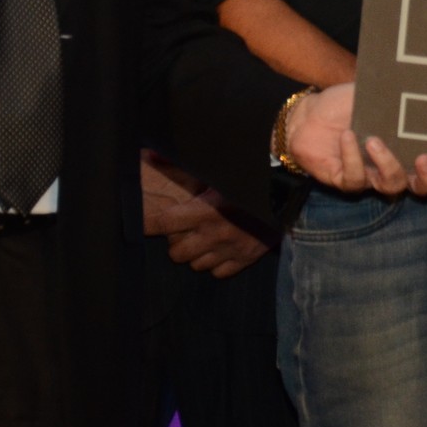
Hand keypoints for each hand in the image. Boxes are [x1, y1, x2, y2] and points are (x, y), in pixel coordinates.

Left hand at [142, 151, 268, 276]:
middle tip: (186, 229)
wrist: (287, 193)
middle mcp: (213, 234)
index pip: (162, 223)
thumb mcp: (215, 171)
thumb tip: (150, 153)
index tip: (138, 222)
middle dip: (177, 241)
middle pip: (175, 252)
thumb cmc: (248, 178)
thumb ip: (181, 166)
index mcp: (204, 211)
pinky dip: (216, 263)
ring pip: (196, 265)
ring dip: (196, 253)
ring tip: (204, 238)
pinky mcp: (245, 260)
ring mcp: (229, 250)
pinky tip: (221, 248)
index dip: (147, 224)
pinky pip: (218, 273)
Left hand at [286, 84, 426, 207]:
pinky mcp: (354, 184)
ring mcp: (390, 180)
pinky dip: (356, 157)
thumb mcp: (408, 90)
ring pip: (411, 189)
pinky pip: (360, 180)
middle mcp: (423, 172)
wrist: (313, 113)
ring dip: (406, 168)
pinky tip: (353, 137)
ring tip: (402, 146)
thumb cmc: (365, 99)